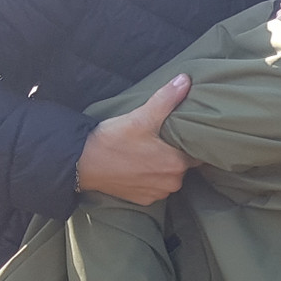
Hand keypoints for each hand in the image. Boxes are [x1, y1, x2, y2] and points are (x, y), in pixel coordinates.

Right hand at [76, 75, 196, 205]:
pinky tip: (139, 166)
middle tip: (162, 139)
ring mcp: (158, 194)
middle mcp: (173, 183)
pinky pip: (155, 187)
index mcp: (178, 163)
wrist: (82, 164)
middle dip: (177, 153)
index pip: (198, 153)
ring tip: (149, 152)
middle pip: (184, 165)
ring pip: (170, 177)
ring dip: (163, 167)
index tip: (184, 134)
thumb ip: (167, 99)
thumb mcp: (141, 117)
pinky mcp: (144, 200)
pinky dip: (150, 178)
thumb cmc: (113, 140)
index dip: (193, 142)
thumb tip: (185, 80)